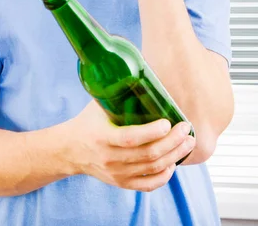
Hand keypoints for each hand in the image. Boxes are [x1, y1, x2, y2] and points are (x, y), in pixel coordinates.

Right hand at [68, 100, 195, 191]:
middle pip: (147, 155)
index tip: (168, 122)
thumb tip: (142, 73)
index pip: (130, 138)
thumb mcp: (97, 105)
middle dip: (172, 142)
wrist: (69, 150)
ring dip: (174, 156)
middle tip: (186, 129)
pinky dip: (164, 176)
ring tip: (188, 142)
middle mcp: (110, 159)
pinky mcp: (121, 183)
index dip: (152, 132)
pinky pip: (147, 185)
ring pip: (151, 169)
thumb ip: (117, 93)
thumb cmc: (88, 121)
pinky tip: (173, 164)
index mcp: (102, 137)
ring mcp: (116, 174)